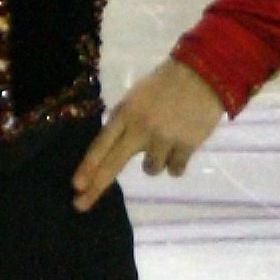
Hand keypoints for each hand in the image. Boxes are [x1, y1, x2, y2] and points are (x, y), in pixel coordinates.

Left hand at [72, 58, 224, 212]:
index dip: (87, 166)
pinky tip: (181, 146)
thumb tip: (114, 155)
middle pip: (113, 163)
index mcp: (125, 113)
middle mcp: (140, 127)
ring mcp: (163, 137)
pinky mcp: (186, 145)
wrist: (203, 74)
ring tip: (166, 143)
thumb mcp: (136, 98)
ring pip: (151, 170)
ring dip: (156, 163)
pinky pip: (175, 170)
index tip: (76, 186)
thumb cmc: (165, 86)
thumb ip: (125, 124)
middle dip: (96, 186)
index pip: (101, 144)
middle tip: (80, 205)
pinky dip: (177, 163)